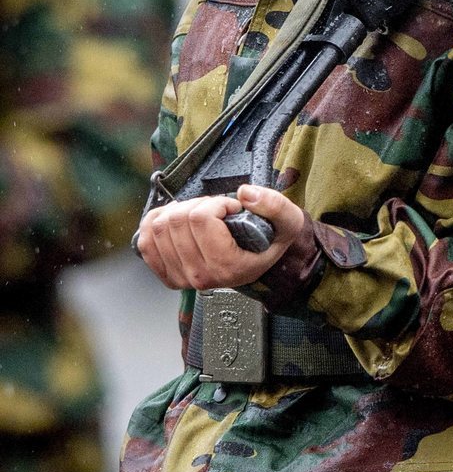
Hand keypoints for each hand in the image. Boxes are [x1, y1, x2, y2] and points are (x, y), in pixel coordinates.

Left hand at [136, 185, 306, 291]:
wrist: (263, 263)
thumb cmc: (272, 241)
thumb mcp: (287, 221)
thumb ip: (273, 204)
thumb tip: (244, 193)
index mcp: (228, 266)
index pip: (201, 219)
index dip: (217, 203)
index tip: (232, 208)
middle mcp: (201, 276)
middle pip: (177, 220)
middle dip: (198, 204)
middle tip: (217, 210)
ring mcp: (181, 277)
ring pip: (159, 226)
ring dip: (178, 211)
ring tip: (199, 215)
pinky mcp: (167, 274)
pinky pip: (146, 240)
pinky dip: (156, 223)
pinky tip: (176, 220)